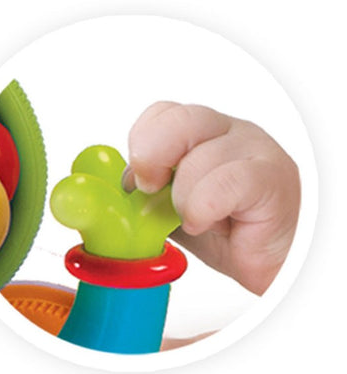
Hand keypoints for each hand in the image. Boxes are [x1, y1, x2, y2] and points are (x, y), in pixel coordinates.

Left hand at [125, 102, 299, 294]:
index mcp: (198, 134)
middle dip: (151, 160)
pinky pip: (225, 184)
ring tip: (196, 219)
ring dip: (183, 202)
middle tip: (154, 193)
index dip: (139, 145)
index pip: (160, 113)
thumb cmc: (221, 231)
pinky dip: (204, 210)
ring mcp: (253, 150)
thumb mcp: (166, 210)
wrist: (266, 260)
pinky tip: (209, 223)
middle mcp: (226, 132)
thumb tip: (101, 198)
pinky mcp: (272, 177)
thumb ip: (139, 196)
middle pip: (178, 120)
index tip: (137, 184)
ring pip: (197, 161)